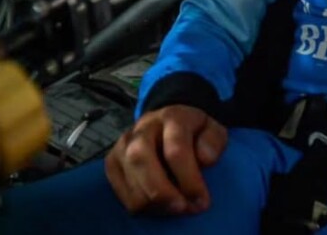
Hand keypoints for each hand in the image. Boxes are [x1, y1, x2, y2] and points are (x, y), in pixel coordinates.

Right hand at [105, 105, 227, 215]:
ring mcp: (124, 143)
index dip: (189, 180)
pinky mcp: (113, 160)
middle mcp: (144, 127)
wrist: (170, 121)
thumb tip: (205, 159)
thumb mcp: (213, 130)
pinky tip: (157, 205)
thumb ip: (214, 141)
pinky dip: (137, 203)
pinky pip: (118, 189)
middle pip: (141, 158)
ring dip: (151, 202)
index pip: (175, 149)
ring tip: (173, 208)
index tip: (202, 201)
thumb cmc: (194, 132)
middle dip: (162, 191)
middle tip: (182, 208)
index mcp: (172, 117)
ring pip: (129, 176)